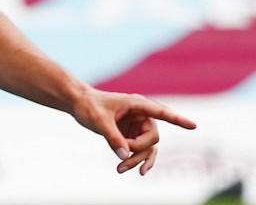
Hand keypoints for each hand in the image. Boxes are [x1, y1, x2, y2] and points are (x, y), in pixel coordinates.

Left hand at [72, 88, 196, 174]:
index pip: (162, 112)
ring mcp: (138, 126)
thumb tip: (125, 156)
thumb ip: (113, 137)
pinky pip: (141, 151)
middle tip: (121, 157)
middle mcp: (142, 115)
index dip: (177, 120)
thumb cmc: (89, 106)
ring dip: (137, 160)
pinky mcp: (133, 134)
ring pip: (148, 148)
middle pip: (152, 139)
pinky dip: (136, 160)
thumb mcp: (99, 121)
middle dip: (139, 151)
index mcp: (137, 104)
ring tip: (120, 169)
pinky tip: (130, 169)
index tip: (193, 126)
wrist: (79, 105)